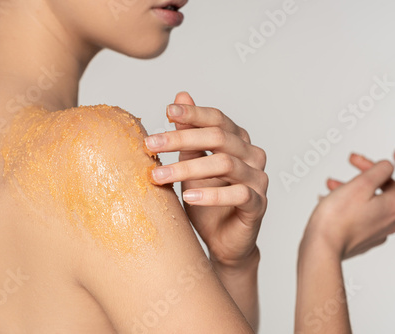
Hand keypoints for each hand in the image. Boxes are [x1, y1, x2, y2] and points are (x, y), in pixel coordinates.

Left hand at [145, 92, 267, 268]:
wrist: (222, 240)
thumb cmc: (206, 200)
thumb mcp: (191, 164)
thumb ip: (189, 134)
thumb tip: (180, 96)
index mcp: (238, 141)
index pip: (217, 119)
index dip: (193, 114)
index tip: (167, 111)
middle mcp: (252, 155)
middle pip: (219, 138)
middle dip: (181, 139)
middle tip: (150, 145)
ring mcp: (258, 179)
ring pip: (225, 164)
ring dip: (187, 169)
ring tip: (158, 176)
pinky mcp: (258, 204)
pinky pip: (239, 194)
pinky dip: (211, 194)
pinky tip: (188, 197)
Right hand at [301, 153, 394, 259]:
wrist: (321, 248)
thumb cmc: (337, 220)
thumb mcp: (360, 185)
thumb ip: (378, 171)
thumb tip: (387, 166)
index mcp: (394, 206)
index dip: (394, 163)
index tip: (392, 153)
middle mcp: (390, 220)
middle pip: (388, 189)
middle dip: (369, 172)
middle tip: (353, 160)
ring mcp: (377, 230)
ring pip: (372, 200)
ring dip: (354, 186)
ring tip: (332, 182)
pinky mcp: (362, 237)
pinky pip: (362, 213)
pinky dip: (350, 202)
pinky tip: (332, 199)